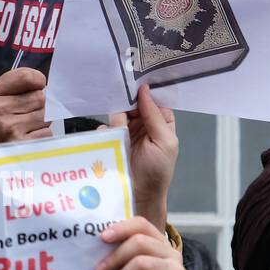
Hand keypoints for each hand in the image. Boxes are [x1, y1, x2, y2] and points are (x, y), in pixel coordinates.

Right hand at [0, 67, 50, 146]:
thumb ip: (8, 88)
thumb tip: (39, 83)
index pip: (26, 77)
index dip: (37, 81)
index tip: (37, 86)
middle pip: (40, 97)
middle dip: (36, 104)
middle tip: (25, 113)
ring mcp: (11, 128)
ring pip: (46, 115)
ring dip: (39, 121)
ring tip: (23, 127)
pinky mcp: (23, 145)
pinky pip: (46, 133)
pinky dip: (40, 136)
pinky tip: (26, 138)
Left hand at [96, 216, 183, 269]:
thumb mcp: (127, 267)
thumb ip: (119, 253)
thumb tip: (92, 244)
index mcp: (158, 242)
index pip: (141, 224)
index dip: (121, 228)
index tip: (102, 237)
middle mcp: (171, 253)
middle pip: (139, 243)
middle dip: (114, 257)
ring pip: (141, 264)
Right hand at [108, 84, 176, 230]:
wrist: (138, 193)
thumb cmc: (158, 170)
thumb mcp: (165, 142)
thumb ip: (154, 116)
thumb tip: (145, 90)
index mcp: (161, 122)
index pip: (154, 99)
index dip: (147, 89)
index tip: (138, 76)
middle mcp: (143, 123)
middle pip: (133, 102)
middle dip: (128, 99)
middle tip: (124, 91)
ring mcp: (125, 130)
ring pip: (117, 113)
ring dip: (117, 116)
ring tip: (120, 127)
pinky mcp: (109, 138)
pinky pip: (105, 127)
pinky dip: (107, 130)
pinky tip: (111, 139)